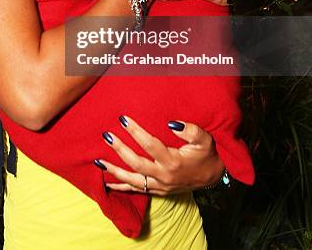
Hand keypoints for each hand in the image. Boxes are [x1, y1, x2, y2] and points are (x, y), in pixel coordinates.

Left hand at [97, 116, 224, 195]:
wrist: (213, 175)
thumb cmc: (206, 153)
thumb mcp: (204, 139)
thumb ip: (190, 130)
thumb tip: (171, 123)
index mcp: (173, 161)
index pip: (150, 145)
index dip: (136, 132)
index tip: (123, 119)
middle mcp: (164, 175)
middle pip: (136, 163)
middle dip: (120, 149)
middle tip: (107, 136)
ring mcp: (160, 186)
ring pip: (133, 180)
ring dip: (114, 171)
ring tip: (98, 161)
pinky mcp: (158, 191)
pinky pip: (137, 190)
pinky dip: (121, 187)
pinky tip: (107, 182)